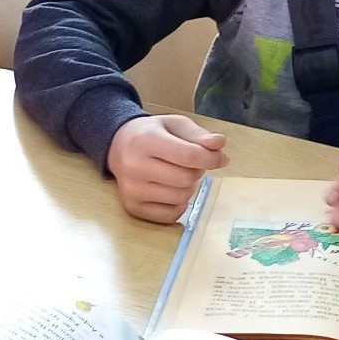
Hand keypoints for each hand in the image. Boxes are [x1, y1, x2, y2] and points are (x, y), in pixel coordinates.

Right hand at [105, 114, 227, 223]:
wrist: (117, 146)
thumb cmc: (151, 134)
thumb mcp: (174, 124)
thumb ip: (198, 134)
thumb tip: (220, 144)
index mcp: (146, 140)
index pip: (189, 155)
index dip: (212, 158)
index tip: (221, 158)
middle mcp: (135, 166)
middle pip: (186, 179)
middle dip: (197, 171)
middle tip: (190, 164)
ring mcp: (132, 190)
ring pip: (181, 198)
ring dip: (188, 187)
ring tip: (178, 175)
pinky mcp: (133, 207)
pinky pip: (171, 214)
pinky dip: (179, 204)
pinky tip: (171, 190)